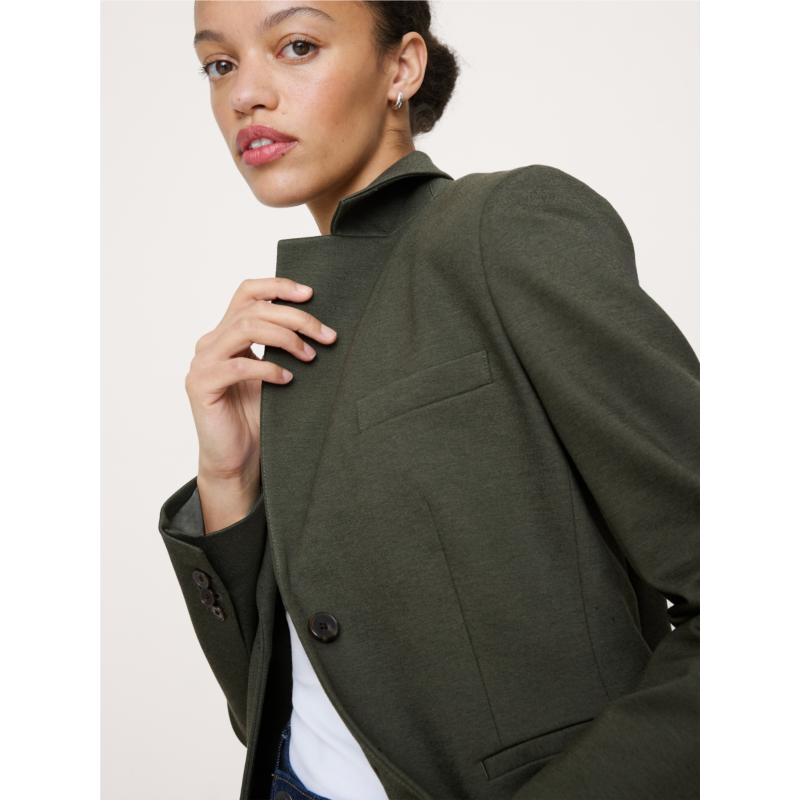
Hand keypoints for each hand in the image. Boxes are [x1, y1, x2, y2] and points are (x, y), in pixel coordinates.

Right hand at [185, 278, 336, 532]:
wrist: (237, 460)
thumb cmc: (258, 419)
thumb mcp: (276, 373)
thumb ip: (284, 347)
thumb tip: (322, 324)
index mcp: (227, 334)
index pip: (248, 292)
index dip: (278, 286)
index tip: (311, 293)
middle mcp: (211, 343)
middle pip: (254, 309)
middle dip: (296, 318)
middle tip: (327, 335)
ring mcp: (203, 363)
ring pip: (245, 328)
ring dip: (285, 338)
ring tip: (310, 356)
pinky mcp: (201, 385)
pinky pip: (238, 366)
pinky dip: (268, 369)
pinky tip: (288, 380)